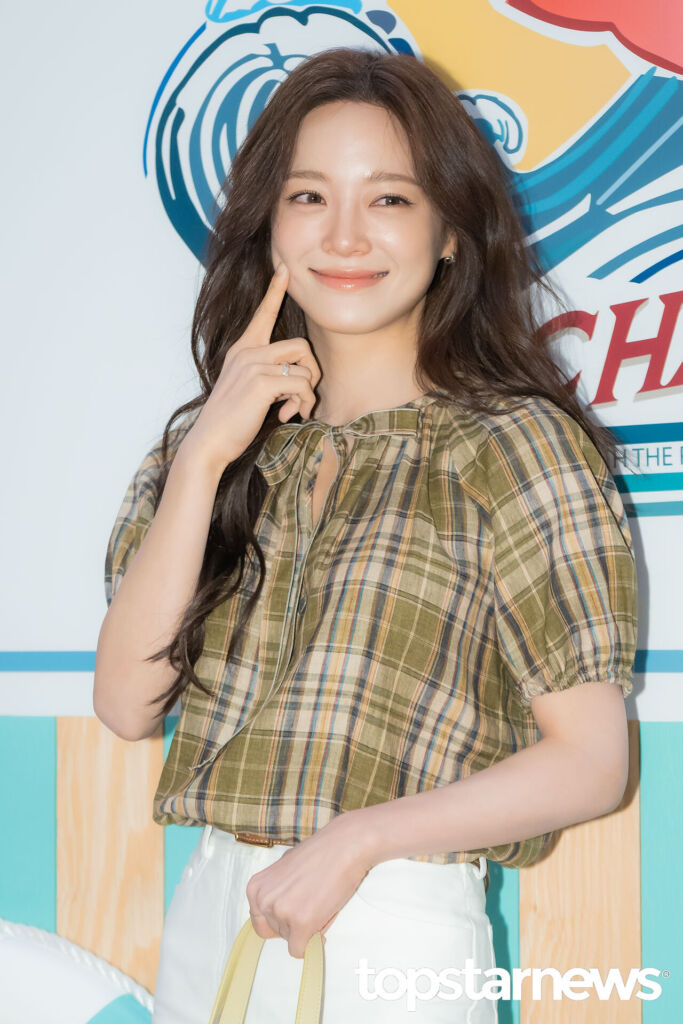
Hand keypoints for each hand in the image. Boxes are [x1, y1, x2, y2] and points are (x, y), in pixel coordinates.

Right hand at [180, 263, 321, 476]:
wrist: (209, 441)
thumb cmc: (231, 420)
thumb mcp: (247, 388)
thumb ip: (268, 375)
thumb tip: (299, 380)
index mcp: (242, 349)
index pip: (263, 314)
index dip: (275, 291)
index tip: (284, 268)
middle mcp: (247, 351)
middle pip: (301, 346)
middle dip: (312, 373)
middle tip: (300, 397)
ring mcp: (253, 365)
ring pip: (305, 366)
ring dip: (307, 392)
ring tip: (292, 409)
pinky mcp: (261, 382)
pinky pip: (302, 385)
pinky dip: (302, 403)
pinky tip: (286, 416)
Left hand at [244, 813, 372, 958]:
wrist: (344, 846)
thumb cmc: (320, 854)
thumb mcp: (285, 869)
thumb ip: (277, 891)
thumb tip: (281, 908)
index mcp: (256, 888)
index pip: (259, 922)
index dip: (279, 920)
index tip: (293, 912)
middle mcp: (263, 901)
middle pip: (274, 933)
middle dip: (292, 925)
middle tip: (311, 905)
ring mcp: (281, 912)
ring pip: (290, 940)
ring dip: (306, 928)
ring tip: (321, 902)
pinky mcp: (300, 923)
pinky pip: (300, 950)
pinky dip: (312, 943)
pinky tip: (323, 918)